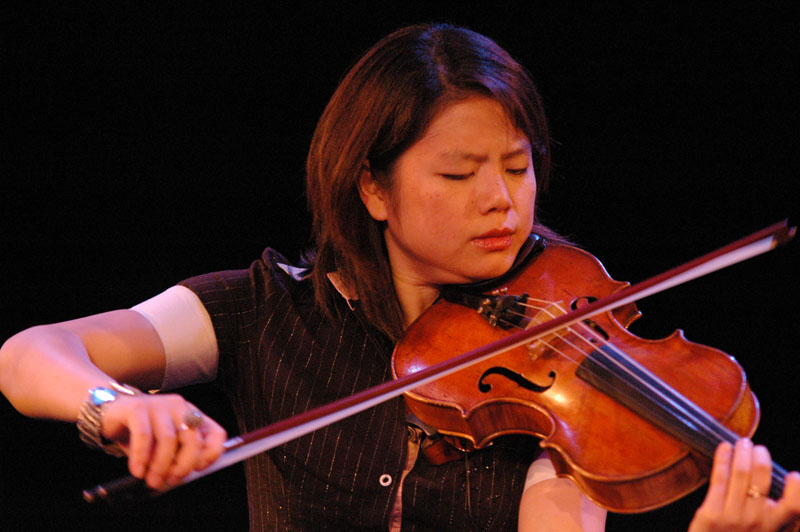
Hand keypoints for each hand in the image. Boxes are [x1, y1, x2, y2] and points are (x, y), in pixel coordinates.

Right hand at [100, 393, 226, 489]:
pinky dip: (141, 457)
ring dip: (160, 466)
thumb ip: (178, 454)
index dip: (211, 454)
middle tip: (169, 481)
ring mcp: (159, 404)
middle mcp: (179, 407)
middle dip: (182, 466)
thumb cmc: (141, 432)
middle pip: (193, 439)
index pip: (216, 433)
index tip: (197, 470)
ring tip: (151, 480)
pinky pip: (143, 436)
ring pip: (168, 440)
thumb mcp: (164, 444)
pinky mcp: (137, 407)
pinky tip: (137, 471)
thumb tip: (183, 474)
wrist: (109, 413)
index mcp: (192, 415)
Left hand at [688, 439, 799, 531]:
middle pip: (762, 479)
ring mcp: (734, 518)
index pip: (795, 507)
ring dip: (742, 453)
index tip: (793, 476)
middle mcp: (758, 523)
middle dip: (760, 457)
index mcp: (776, 528)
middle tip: (758, 448)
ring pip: (740, 474)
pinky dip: (723, 458)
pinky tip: (724, 448)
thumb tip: (785, 489)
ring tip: (742, 443)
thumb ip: (778, 518)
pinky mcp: (711, 514)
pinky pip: (719, 478)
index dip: (797, 489)